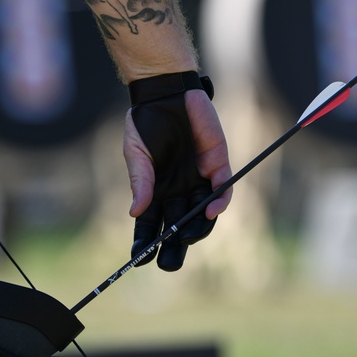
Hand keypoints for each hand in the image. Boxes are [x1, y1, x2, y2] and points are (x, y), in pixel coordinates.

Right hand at [124, 73, 231, 270]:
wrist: (167, 92)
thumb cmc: (146, 121)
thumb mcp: (136, 153)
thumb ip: (139, 181)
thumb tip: (135, 212)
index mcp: (155, 190)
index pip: (151, 224)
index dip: (146, 243)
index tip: (139, 259)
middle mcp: (178, 189)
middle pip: (177, 226)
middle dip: (174, 246)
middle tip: (169, 264)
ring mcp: (198, 179)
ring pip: (201, 214)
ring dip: (195, 230)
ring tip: (186, 239)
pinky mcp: (217, 164)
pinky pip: (221, 190)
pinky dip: (217, 203)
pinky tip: (208, 212)